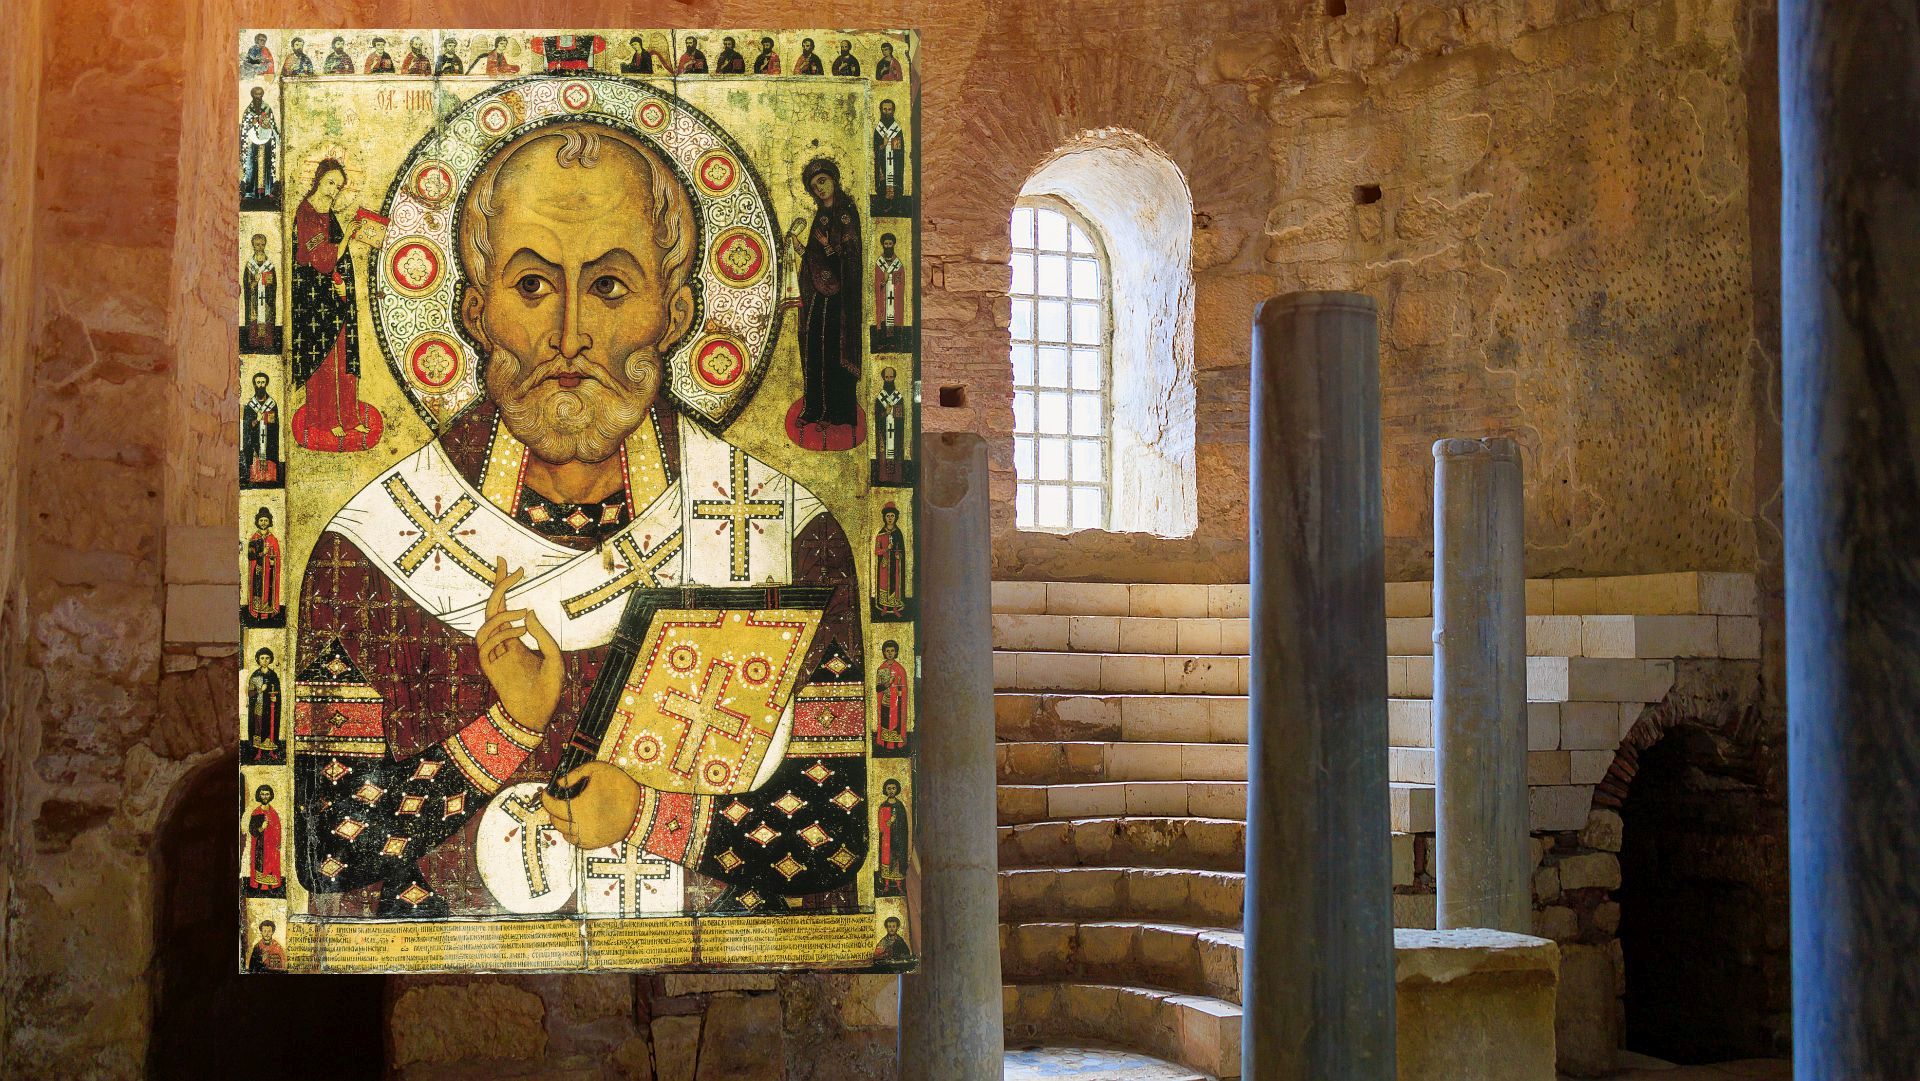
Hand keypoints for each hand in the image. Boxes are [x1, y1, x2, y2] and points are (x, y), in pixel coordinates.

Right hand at [477, 557, 563, 733]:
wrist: (539, 713)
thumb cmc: (548, 687)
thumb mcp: (553, 656)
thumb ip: (542, 634)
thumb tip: (528, 611)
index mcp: (515, 638)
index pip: (506, 606)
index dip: (504, 585)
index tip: (509, 565)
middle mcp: (501, 643)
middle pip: (492, 608)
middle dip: (498, 585)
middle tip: (508, 566)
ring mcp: (493, 654)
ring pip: (485, 625)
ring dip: (503, 615)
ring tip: (523, 614)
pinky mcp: (488, 667)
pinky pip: (486, 643)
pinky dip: (503, 633)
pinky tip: (521, 632)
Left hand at [541, 763, 640, 848]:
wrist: (641, 808)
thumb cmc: (619, 785)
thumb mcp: (597, 769)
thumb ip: (574, 774)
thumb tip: (558, 784)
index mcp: (576, 807)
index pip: (550, 806)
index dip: (545, 798)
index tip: (545, 793)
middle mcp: (578, 825)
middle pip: (555, 820)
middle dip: (553, 810)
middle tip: (558, 801)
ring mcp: (586, 837)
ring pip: (564, 832)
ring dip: (562, 822)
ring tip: (568, 813)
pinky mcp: (594, 844)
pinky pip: (575, 841)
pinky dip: (572, 833)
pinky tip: (577, 824)